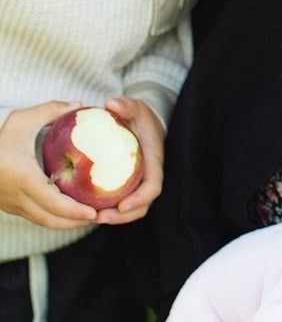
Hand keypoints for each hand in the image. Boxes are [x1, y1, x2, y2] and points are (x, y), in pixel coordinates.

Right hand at [0, 102, 96, 227]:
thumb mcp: (22, 120)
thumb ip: (51, 110)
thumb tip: (80, 105)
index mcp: (24, 178)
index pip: (52, 203)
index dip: (74, 211)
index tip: (94, 211)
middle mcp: (17, 196)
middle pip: (50, 219)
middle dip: (76, 222)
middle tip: (100, 216)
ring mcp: (12, 205)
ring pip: (43, 221)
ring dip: (66, 222)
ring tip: (90, 216)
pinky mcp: (11, 207)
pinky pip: (36, 216)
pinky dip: (55, 217)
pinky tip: (72, 211)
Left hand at [94, 97, 164, 223]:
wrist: (143, 122)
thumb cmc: (140, 116)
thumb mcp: (135, 107)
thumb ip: (126, 105)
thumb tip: (110, 103)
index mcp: (153, 161)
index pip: (153, 186)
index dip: (140, 199)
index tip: (122, 206)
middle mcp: (148, 176)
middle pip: (143, 204)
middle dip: (123, 216)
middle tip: (98, 217)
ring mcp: (139, 182)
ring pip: (133, 208)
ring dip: (114, 217)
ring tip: (92, 218)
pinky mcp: (128, 185)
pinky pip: (121, 202)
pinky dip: (108, 209)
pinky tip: (88, 209)